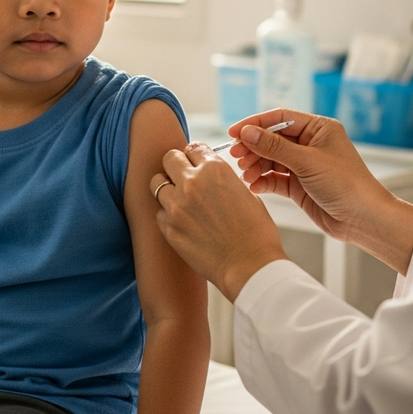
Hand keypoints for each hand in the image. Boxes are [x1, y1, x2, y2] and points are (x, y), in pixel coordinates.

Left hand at [151, 142, 285, 301]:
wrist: (250, 266)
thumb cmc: (256, 232)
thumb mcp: (245, 193)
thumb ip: (222, 179)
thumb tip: (209, 176)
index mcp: (215, 169)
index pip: (193, 147)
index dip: (195, 156)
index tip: (196, 164)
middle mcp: (192, 182)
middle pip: (169, 158)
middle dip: (176, 166)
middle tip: (183, 178)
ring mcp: (176, 205)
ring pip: (156, 183)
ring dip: (167, 189)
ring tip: (180, 201)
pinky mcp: (168, 228)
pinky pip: (159, 212)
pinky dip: (168, 215)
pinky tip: (183, 224)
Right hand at [226, 109, 412, 273]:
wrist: (363, 219)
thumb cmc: (346, 185)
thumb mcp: (307, 161)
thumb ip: (274, 146)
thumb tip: (247, 132)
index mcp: (318, 128)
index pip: (280, 118)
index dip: (255, 124)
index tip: (234, 132)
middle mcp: (311, 144)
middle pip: (272, 139)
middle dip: (253, 147)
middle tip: (235, 155)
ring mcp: (304, 165)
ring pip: (271, 159)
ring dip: (256, 165)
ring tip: (245, 173)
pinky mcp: (300, 186)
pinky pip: (275, 179)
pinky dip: (263, 181)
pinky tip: (254, 186)